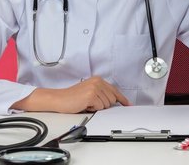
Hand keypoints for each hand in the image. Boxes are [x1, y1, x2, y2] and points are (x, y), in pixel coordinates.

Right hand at [13, 76, 130, 112]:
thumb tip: (114, 101)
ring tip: (87, 103)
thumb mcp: (90, 91)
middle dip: (103, 105)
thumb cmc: (73, 97)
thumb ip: (102, 93)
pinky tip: (85, 105)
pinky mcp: (92, 95)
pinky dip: (93, 109)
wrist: (60, 99)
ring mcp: (95, 88)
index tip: (128, 104)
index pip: (114, 90)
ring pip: (107, 105)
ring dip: (97, 107)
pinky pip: (100, 107)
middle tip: (91, 103)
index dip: (122, 99)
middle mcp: (98, 81)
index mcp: (98, 80)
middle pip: (112, 99)